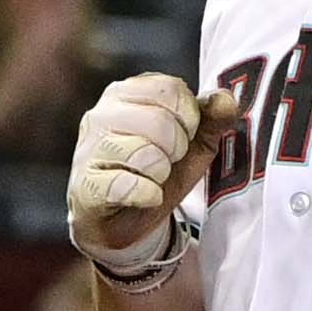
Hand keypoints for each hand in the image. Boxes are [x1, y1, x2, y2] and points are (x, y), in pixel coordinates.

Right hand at [67, 71, 237, 276]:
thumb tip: (225, 99)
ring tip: (151, 178)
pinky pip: (129, 186)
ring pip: (145, 154)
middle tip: (166, 161)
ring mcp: (89, 150)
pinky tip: (143, 196)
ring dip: (161, 173)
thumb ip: (212, 119)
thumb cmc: (155, 173)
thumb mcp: (191, 145)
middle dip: (176, 149)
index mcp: (126, 93)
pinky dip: (147, 196)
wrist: (122, 220)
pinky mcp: (86, 185)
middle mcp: (101, 114)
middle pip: (160, 122)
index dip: (189, 118)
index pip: (170, 90)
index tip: (183, 136)